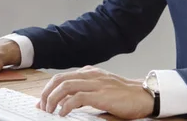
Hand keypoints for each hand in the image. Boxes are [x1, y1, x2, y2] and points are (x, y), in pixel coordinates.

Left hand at [37, 66, 154, 119]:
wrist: (145, 95)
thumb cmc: (125, 95)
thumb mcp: (102, 88)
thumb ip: (86, 91)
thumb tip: (68, 103)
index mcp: (90, 72)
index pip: (62, 77)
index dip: (48, 89)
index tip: (42, 101)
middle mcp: (91, 75)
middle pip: (60, 79)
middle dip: (46, 93)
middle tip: (42, 107)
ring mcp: (96, 83)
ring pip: (65, 86)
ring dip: (53, 99)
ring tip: (49, 111)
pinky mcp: (101, 95)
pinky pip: (77, 98)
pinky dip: (66, 106)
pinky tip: (63, 113)